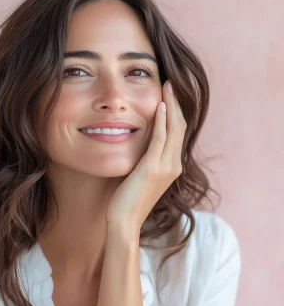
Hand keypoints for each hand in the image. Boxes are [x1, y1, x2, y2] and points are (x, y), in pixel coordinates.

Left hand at [105, 80, 186, 234]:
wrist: (124, 221)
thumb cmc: (128, 199)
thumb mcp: (141, 175)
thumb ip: (146, 158)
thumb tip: (140, 142)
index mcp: (172, 166)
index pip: (178, 132)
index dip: (176, 112)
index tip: (169, 95)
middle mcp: (174, 165)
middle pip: (180, 126)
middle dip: (176, 103)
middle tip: (170, 84)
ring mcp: (166, 167)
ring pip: (173, 128)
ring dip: (171, 106)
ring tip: (167, 86)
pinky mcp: (153, 167)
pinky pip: (160, 138)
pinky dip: (162, 120)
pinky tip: (159, 106)